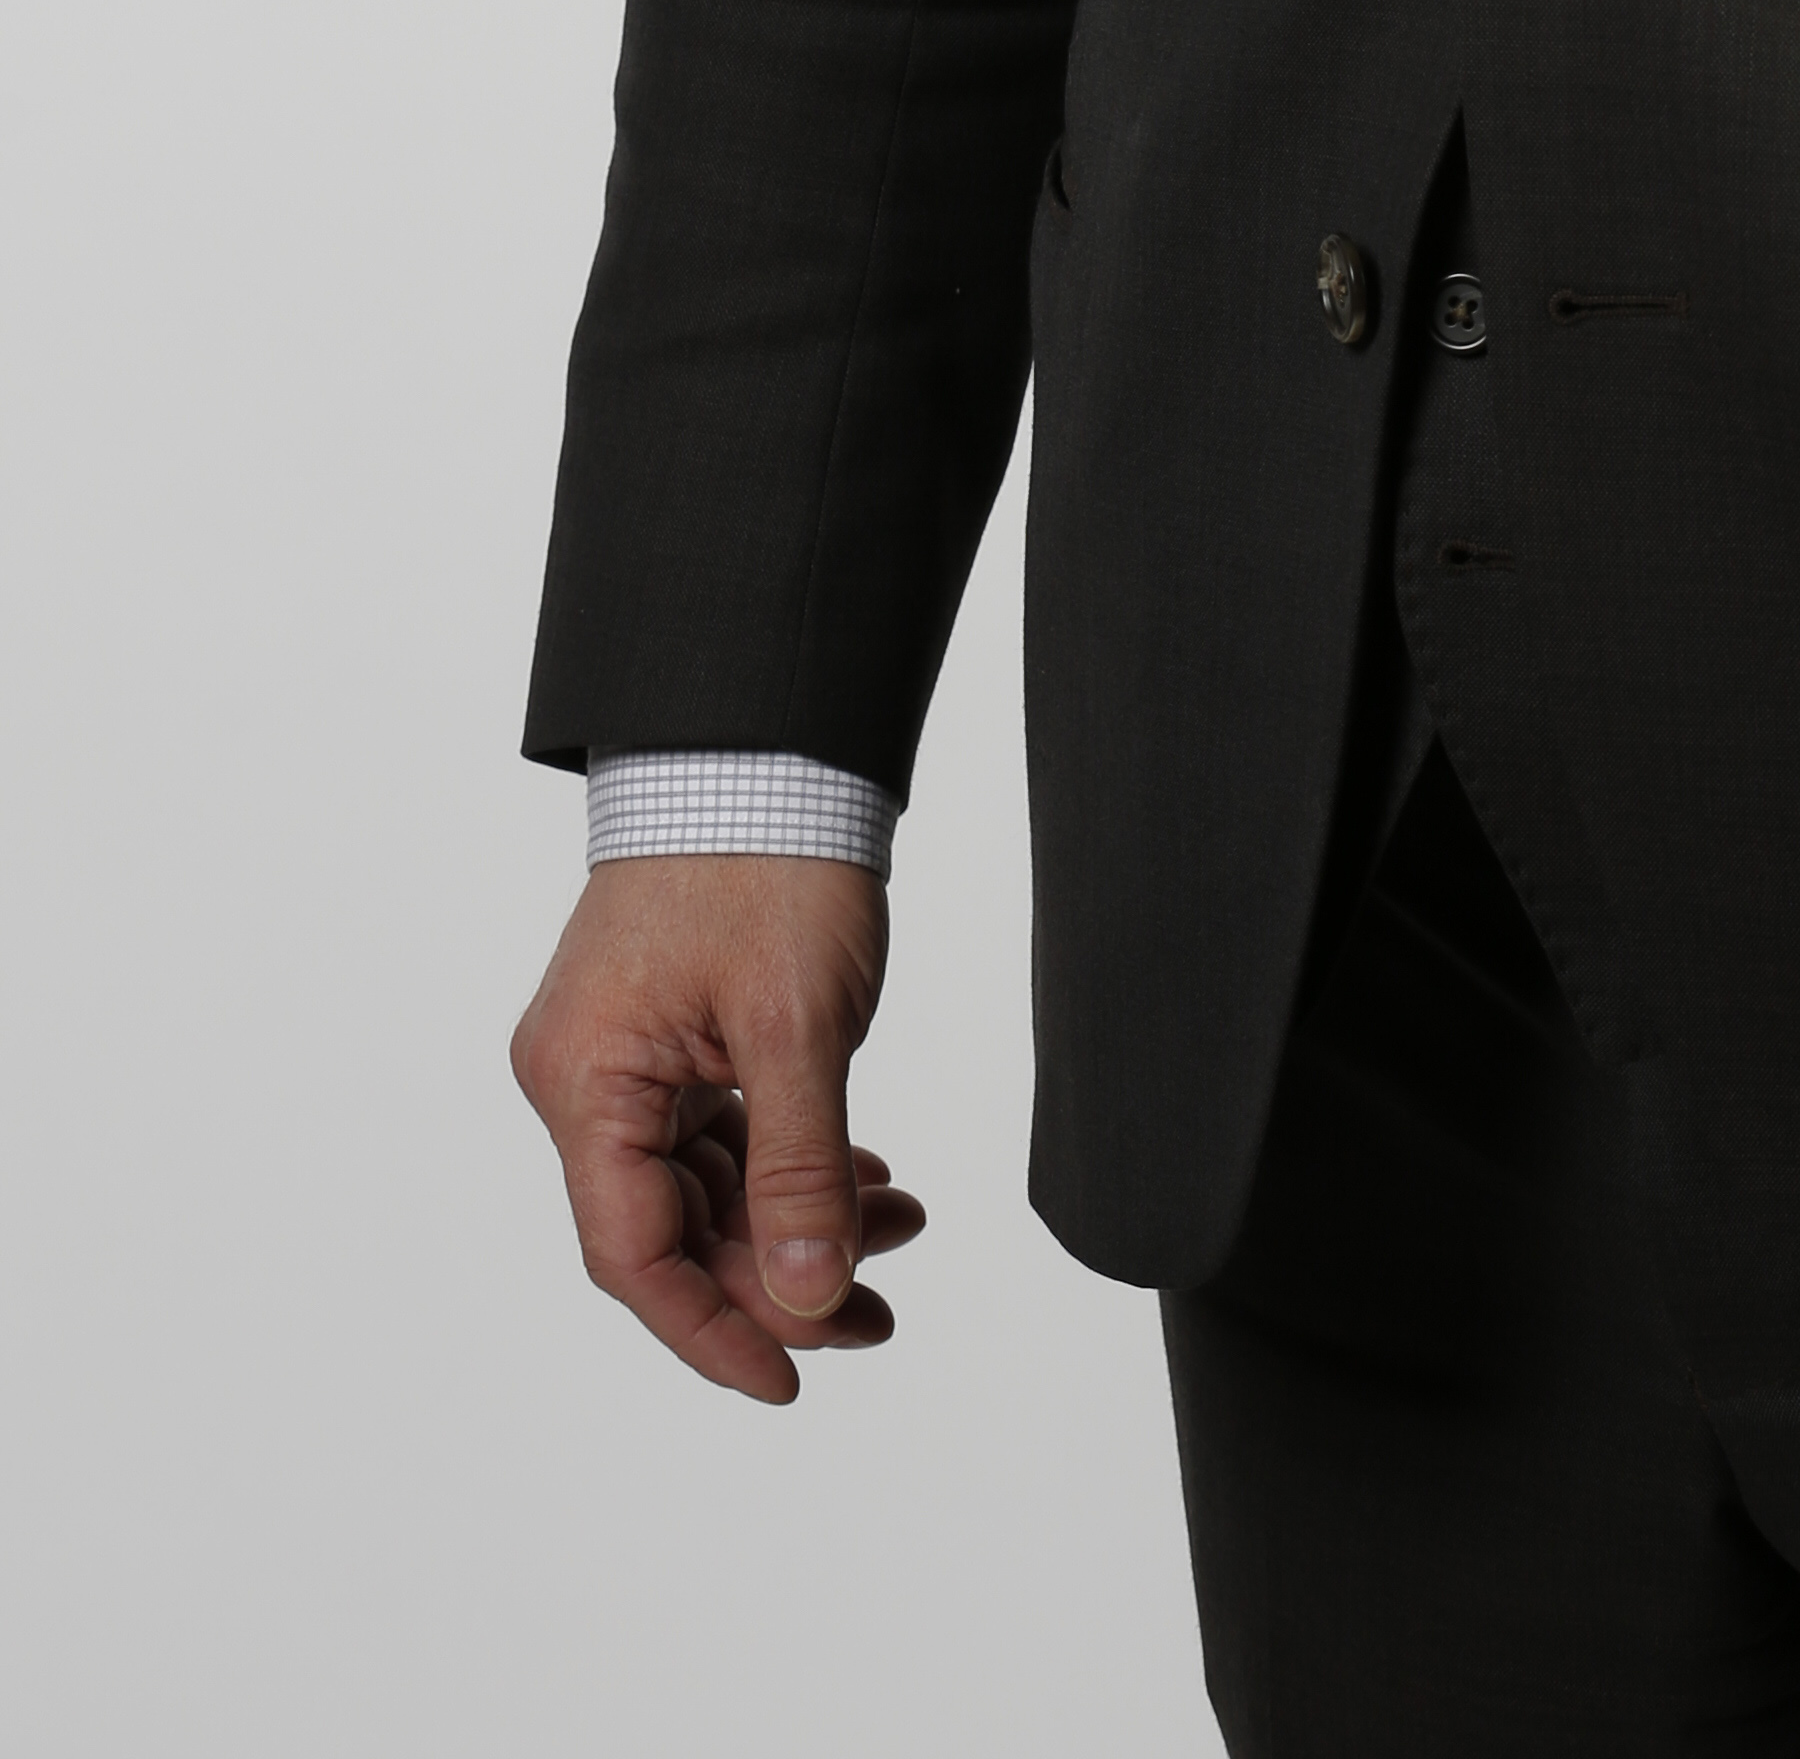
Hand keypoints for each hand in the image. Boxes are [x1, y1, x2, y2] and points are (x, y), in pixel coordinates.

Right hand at [511, 855, 923, 1404]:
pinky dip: (790, 1161)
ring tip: (899, 1233)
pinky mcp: (670, 1030)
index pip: (635, 1256)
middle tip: (880, 1312)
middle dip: (778, 1278)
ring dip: (798, 1219)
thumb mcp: (798, 1026)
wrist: (770, 739)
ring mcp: (626, 1055)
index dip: (713, 1330)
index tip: (795, 1376)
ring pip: (708, 1183)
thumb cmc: (766, 853)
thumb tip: (811, 1300)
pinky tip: (863, 1179)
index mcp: (585, 1082)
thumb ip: (800, 1174)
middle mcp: (586, 1078)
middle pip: (674, 1229)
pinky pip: (722, 1130)